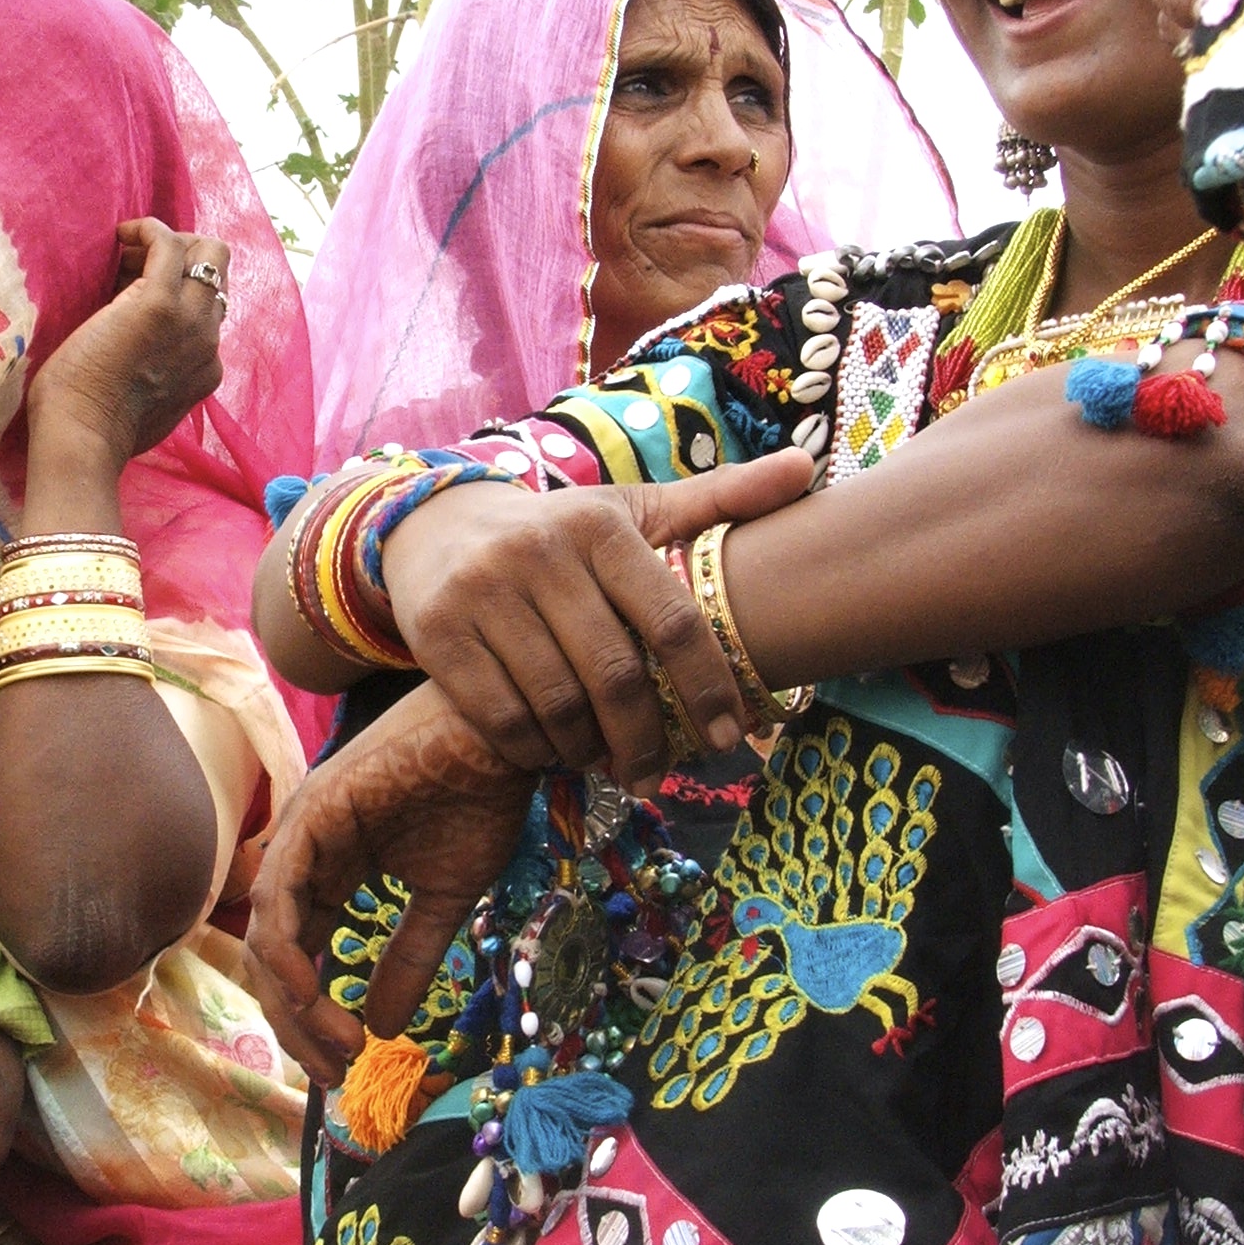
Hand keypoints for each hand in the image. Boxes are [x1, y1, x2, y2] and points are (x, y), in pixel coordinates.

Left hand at [25, 217, 227, 467]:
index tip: (133, 289)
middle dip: (184, 258)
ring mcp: (190, 322)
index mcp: (207, 369)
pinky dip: (147, 229)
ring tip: (124, 253)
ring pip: (208, 254)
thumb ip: (159, 378)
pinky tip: (120, 234)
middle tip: (135, 263)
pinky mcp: (159, 304)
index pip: (208, 309)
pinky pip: (169, 243)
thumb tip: (135, 349)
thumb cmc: (95, 428)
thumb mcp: (146, 406)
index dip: (176, 290)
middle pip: (219, 275)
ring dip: (165, 243)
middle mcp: (209, 343)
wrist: (83, 438)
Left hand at [245, 681, 536, 1085]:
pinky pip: (280, 894)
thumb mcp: (445, 900)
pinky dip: (288, 949)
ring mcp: (303, 832)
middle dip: (297, 1024)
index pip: (299, 958)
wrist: (504, 738)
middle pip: (273, 958)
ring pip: (267, 935)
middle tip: (335, 1074)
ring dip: (294, 1001)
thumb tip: (384, 1030)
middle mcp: (306, 856)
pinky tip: (313, 992)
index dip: (312, 1018)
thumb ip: (409, 959)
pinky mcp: (313, 812)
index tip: (345, 1067)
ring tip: (335, 1047)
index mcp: (331, 873)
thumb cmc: (480, 800)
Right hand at [379, 450, 814, 792]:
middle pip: (615, 676)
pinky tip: (553, 751)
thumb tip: (807, 470)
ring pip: (558, 705)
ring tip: (607, 762)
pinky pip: (501, 718)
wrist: (436, 528)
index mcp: (600, 526)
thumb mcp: (631, 511)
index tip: (730, 739)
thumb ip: (719, 499)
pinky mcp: (437, 634)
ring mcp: (482, 594)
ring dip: (590, 750)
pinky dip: (535, 749)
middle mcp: (538, 552)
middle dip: (647, 738)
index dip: (709, 688)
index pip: (672, 620)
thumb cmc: (559, 534)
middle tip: (659, 774)